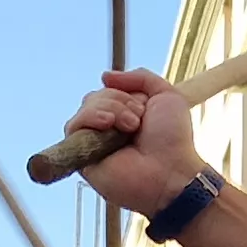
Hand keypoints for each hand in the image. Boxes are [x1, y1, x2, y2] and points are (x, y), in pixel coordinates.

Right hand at [66, 71, 210, 217]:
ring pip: (85, 107)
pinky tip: (108, 125)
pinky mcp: (82, 157)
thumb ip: (141, 77)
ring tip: (131, 127)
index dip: (123, 93)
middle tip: (138, 121)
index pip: (107, 92)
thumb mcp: (166, 95)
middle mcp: (106, 129)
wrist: (170, 171)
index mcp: (124, 116)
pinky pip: (73, 126)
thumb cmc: (173, 139)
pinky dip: (91, 118)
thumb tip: (104, 76)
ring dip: (111, 109)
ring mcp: (93, 143)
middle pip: (94, 97)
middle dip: (118, 100)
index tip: (144, 108)